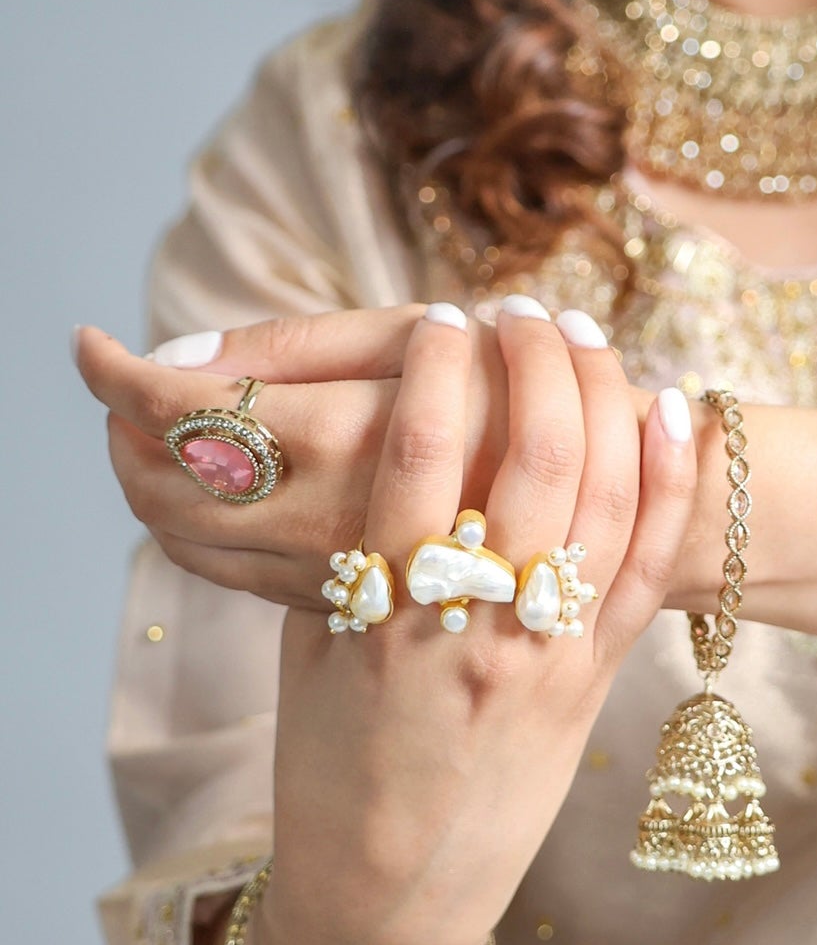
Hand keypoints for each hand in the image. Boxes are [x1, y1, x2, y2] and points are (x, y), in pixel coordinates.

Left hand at [73, 302, 518, 608]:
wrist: (596, 512)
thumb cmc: (513, 400)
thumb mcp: (417, 340)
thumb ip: (295, 345)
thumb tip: (178, 357)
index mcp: (339, 436)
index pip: (178, 408)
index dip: (117, 374)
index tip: (93, 345)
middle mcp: (320, 517)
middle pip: (160, 485)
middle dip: (124, 432)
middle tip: (126, 391)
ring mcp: (325, 572)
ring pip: (185, 540)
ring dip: (151, 481)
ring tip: (163, 434)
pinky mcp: (337, 605)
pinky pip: (227, 571)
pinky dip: (195, 526)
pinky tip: (221, 486)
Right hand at [232, 303, 698, 944]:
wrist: (391, 898)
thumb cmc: (332, 774)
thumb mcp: (311, 655)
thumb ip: (342, 556)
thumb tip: (365, 453)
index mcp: (381, 615)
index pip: (415, 452)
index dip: (435, 366)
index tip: (438, 317)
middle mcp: (475, 625)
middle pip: (530, 452)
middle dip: (534, 357)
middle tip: (522, 310)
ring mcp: (548, 654)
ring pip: (602, 494)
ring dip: (603, 394)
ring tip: (586, 333)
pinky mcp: (596, 683)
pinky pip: (647, 567)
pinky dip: (666, 482)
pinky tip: (670, 410)